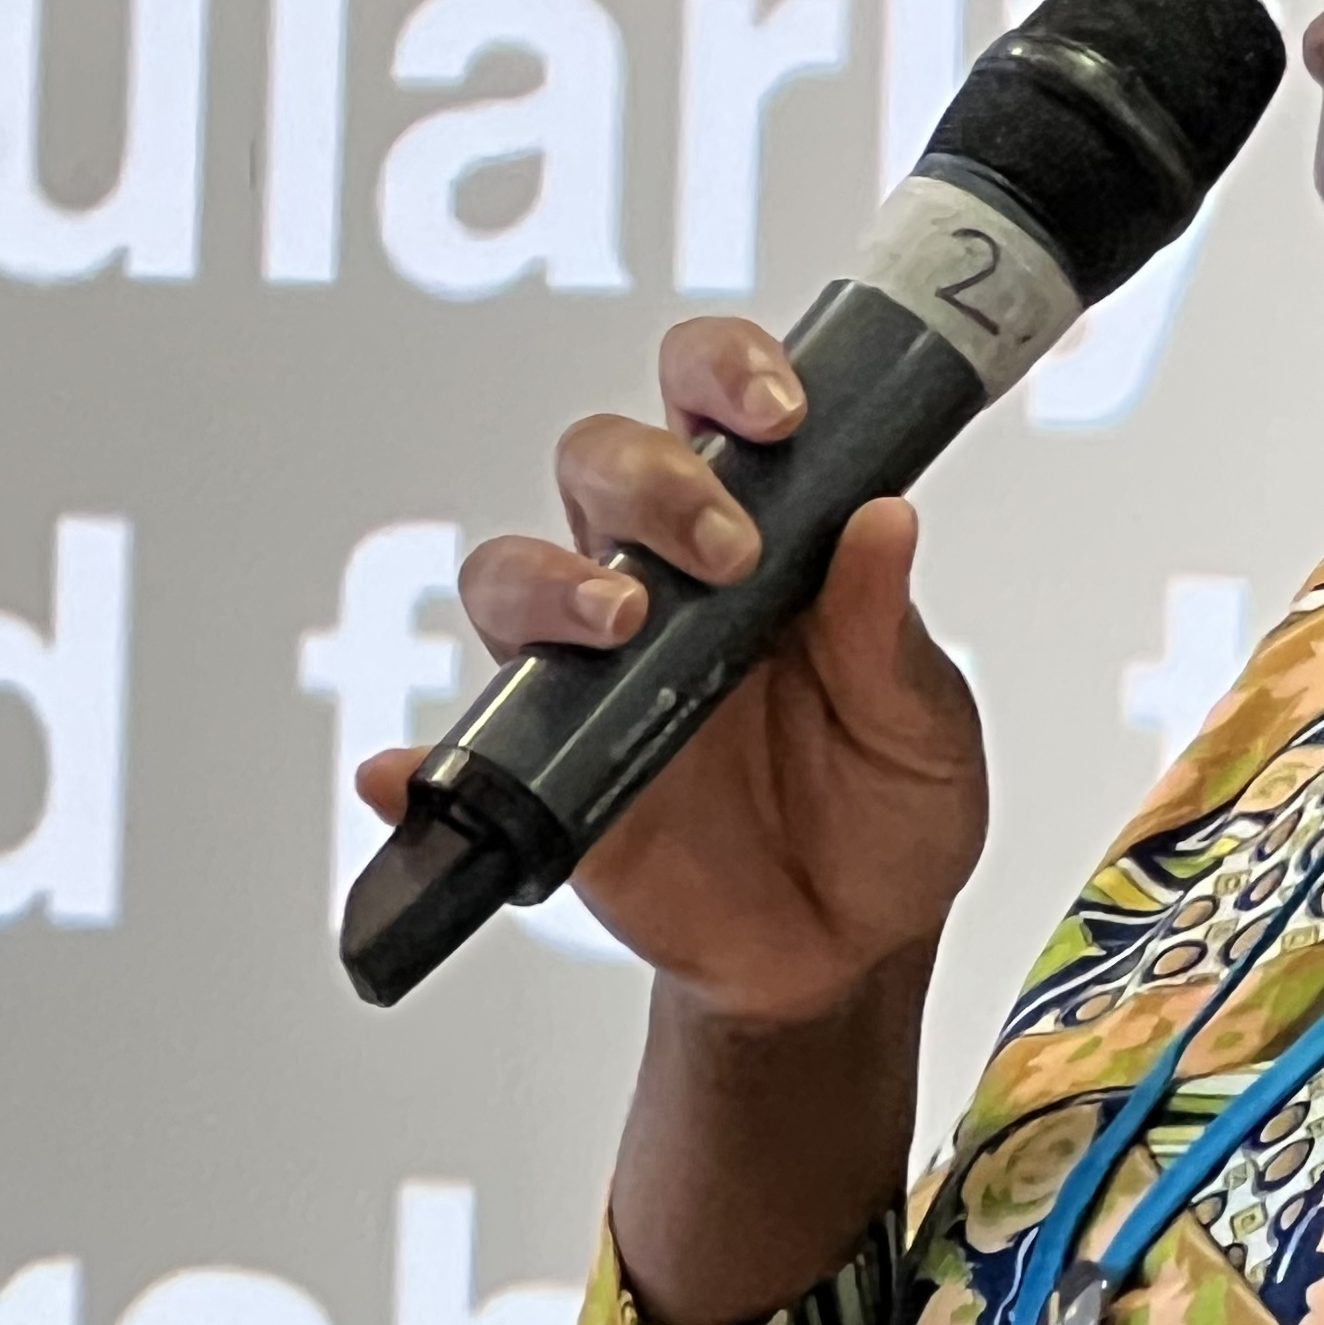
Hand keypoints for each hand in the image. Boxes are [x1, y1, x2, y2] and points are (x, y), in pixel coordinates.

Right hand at [354, 316, 987, 1028]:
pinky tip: (401, 773)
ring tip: (621, 622)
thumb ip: (888, 633)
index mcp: (759, 538)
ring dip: (550, 580)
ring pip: (511, 575)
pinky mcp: (545, 778)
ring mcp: (590, 675)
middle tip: (727, 550)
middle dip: (649, 477)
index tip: (780, 414)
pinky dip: (412, 766)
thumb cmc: (888, 810)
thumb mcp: (922, 726)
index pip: (709, 403)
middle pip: (597, 461)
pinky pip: (453, 759)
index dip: (723, 373)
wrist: (848, 951)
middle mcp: (660, 581)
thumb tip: (886, 518)